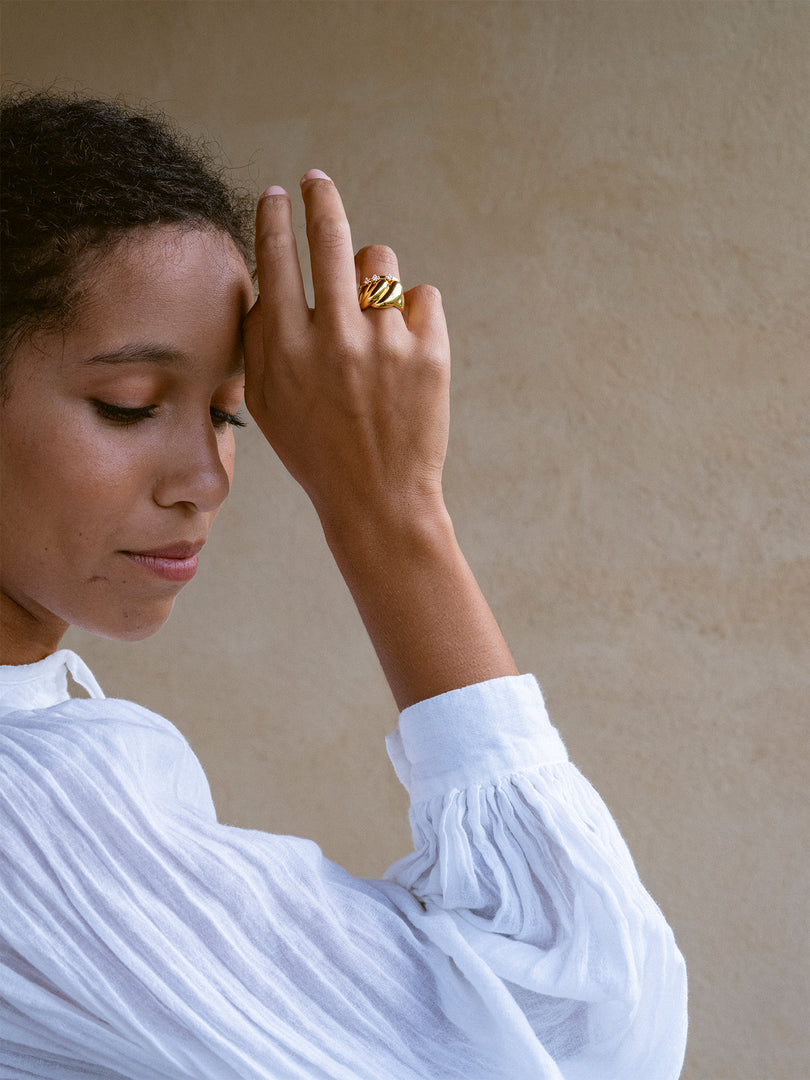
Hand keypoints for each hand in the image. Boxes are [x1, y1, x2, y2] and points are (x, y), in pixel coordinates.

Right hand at [244, 170, 516, 707]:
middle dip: (320, 198)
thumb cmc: (316, 452)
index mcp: (286, 347)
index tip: (277, 195)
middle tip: (317, 182)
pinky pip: (423, 297)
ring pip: (382, 264)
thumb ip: (261, 341)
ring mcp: (385, 341)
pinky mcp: (430, 351)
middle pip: (329, 236)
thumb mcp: (268, 403)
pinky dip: (414, 316)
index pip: (277, 258)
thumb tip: (265, 279)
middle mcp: (333, 335)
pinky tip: (404, 352)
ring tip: (372, 318)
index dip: (275, 218)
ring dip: (375, 278)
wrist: (377, 500)